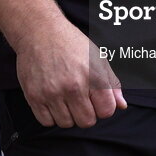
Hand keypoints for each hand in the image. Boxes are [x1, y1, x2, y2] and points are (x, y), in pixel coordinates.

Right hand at [14, 13, 126, 127]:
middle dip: (86, 113)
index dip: (104, 107)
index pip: (106, 111)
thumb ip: (112, 83)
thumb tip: (122, 105)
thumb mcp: (97, 57)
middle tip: (80, 99)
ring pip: (66, 124)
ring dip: (68, 114)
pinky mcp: (34, 96)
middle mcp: (73, 86)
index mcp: (92, 75)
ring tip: (65, 97)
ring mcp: (52, 92)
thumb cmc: (70, 42)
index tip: (96, 100)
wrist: (40, 31)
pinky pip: (46, 121)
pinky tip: (52, 100)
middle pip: (87, 121)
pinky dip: (50, 115)